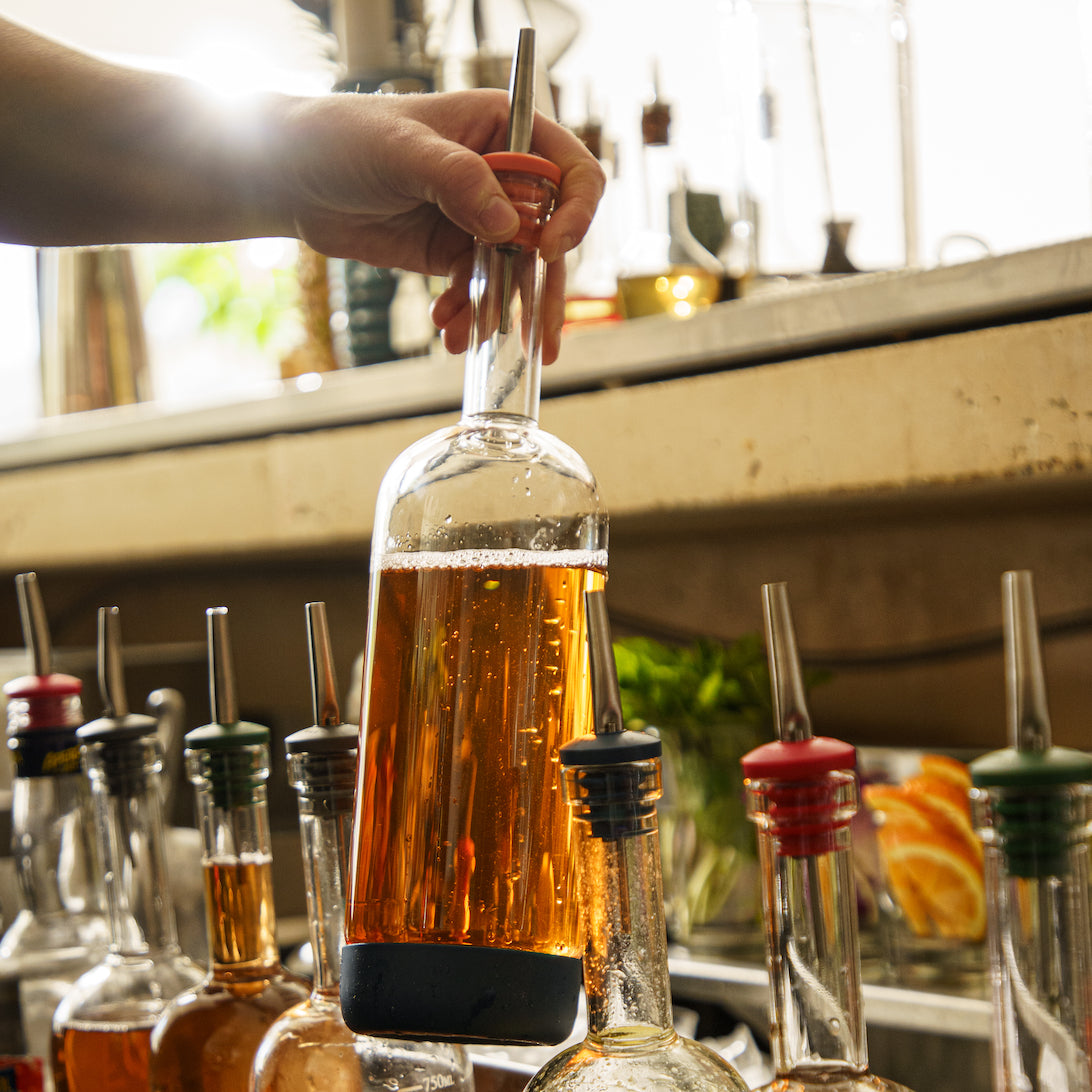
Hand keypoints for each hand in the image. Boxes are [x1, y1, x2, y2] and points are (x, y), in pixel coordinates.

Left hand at [274, 89, 603, 362]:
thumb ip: (459, 181)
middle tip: (540, 339)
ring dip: (503, 314)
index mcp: (505, 131)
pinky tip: (448, 330)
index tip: (549, 249)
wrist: (291, 178)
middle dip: (544, 291)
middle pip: (550, 236)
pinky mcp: (453, 254)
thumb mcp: (402, 150)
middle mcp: (502, 176)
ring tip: (479, 342)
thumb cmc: (343, 138)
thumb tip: (510, 227)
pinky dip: (467, 316)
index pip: (570, 171)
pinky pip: (478, 292)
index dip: (574, 212)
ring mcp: (479, 219)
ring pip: (516, 274)